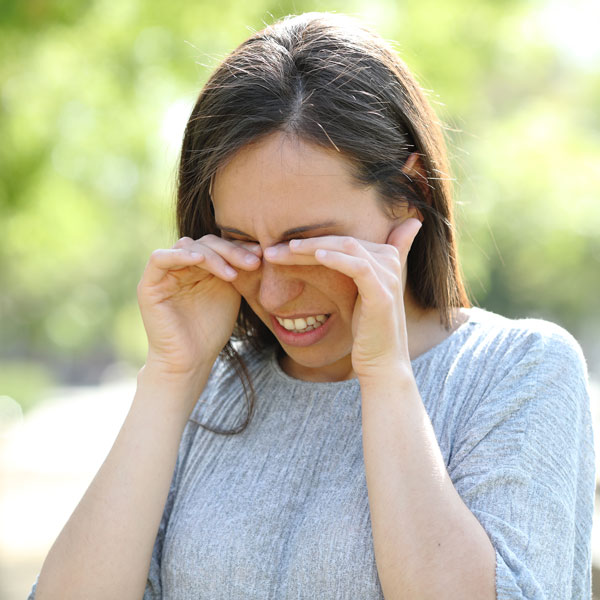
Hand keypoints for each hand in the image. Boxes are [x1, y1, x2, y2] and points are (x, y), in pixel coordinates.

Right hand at [137, 235, 261, 377]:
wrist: (191, 360)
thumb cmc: (211, 330)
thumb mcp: (231, 293)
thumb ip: (237, 269)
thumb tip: (259, 247)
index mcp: (199, 266)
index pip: (219, 245)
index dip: (239, 247)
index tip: (263, 254)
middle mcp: (181, 265)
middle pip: (205, 243)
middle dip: (231, 251)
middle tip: (253, 262)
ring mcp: (163, 273)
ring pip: (187, 246)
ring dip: (213, 256)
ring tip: (233, 273)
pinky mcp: (149, 284)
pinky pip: (159, 259)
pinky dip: (180, 255)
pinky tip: (201, 261)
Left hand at [263, 218, 421, 378]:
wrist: (382, 363)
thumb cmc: (365, 332)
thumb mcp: (357, 295)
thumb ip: (352, 271)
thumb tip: (332, 257)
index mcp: (385, 257)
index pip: (342, 240)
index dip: (311, 239)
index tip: (278, 247)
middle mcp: (390, 261)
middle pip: (342, 240)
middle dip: (306, 243)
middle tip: (272, 249)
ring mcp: (388, 277)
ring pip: (347, 248)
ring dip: (312, 247)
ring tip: (285, 250)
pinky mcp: (382, 294)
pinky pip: (358, 268)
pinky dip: (337, 259)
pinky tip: (317, 257)